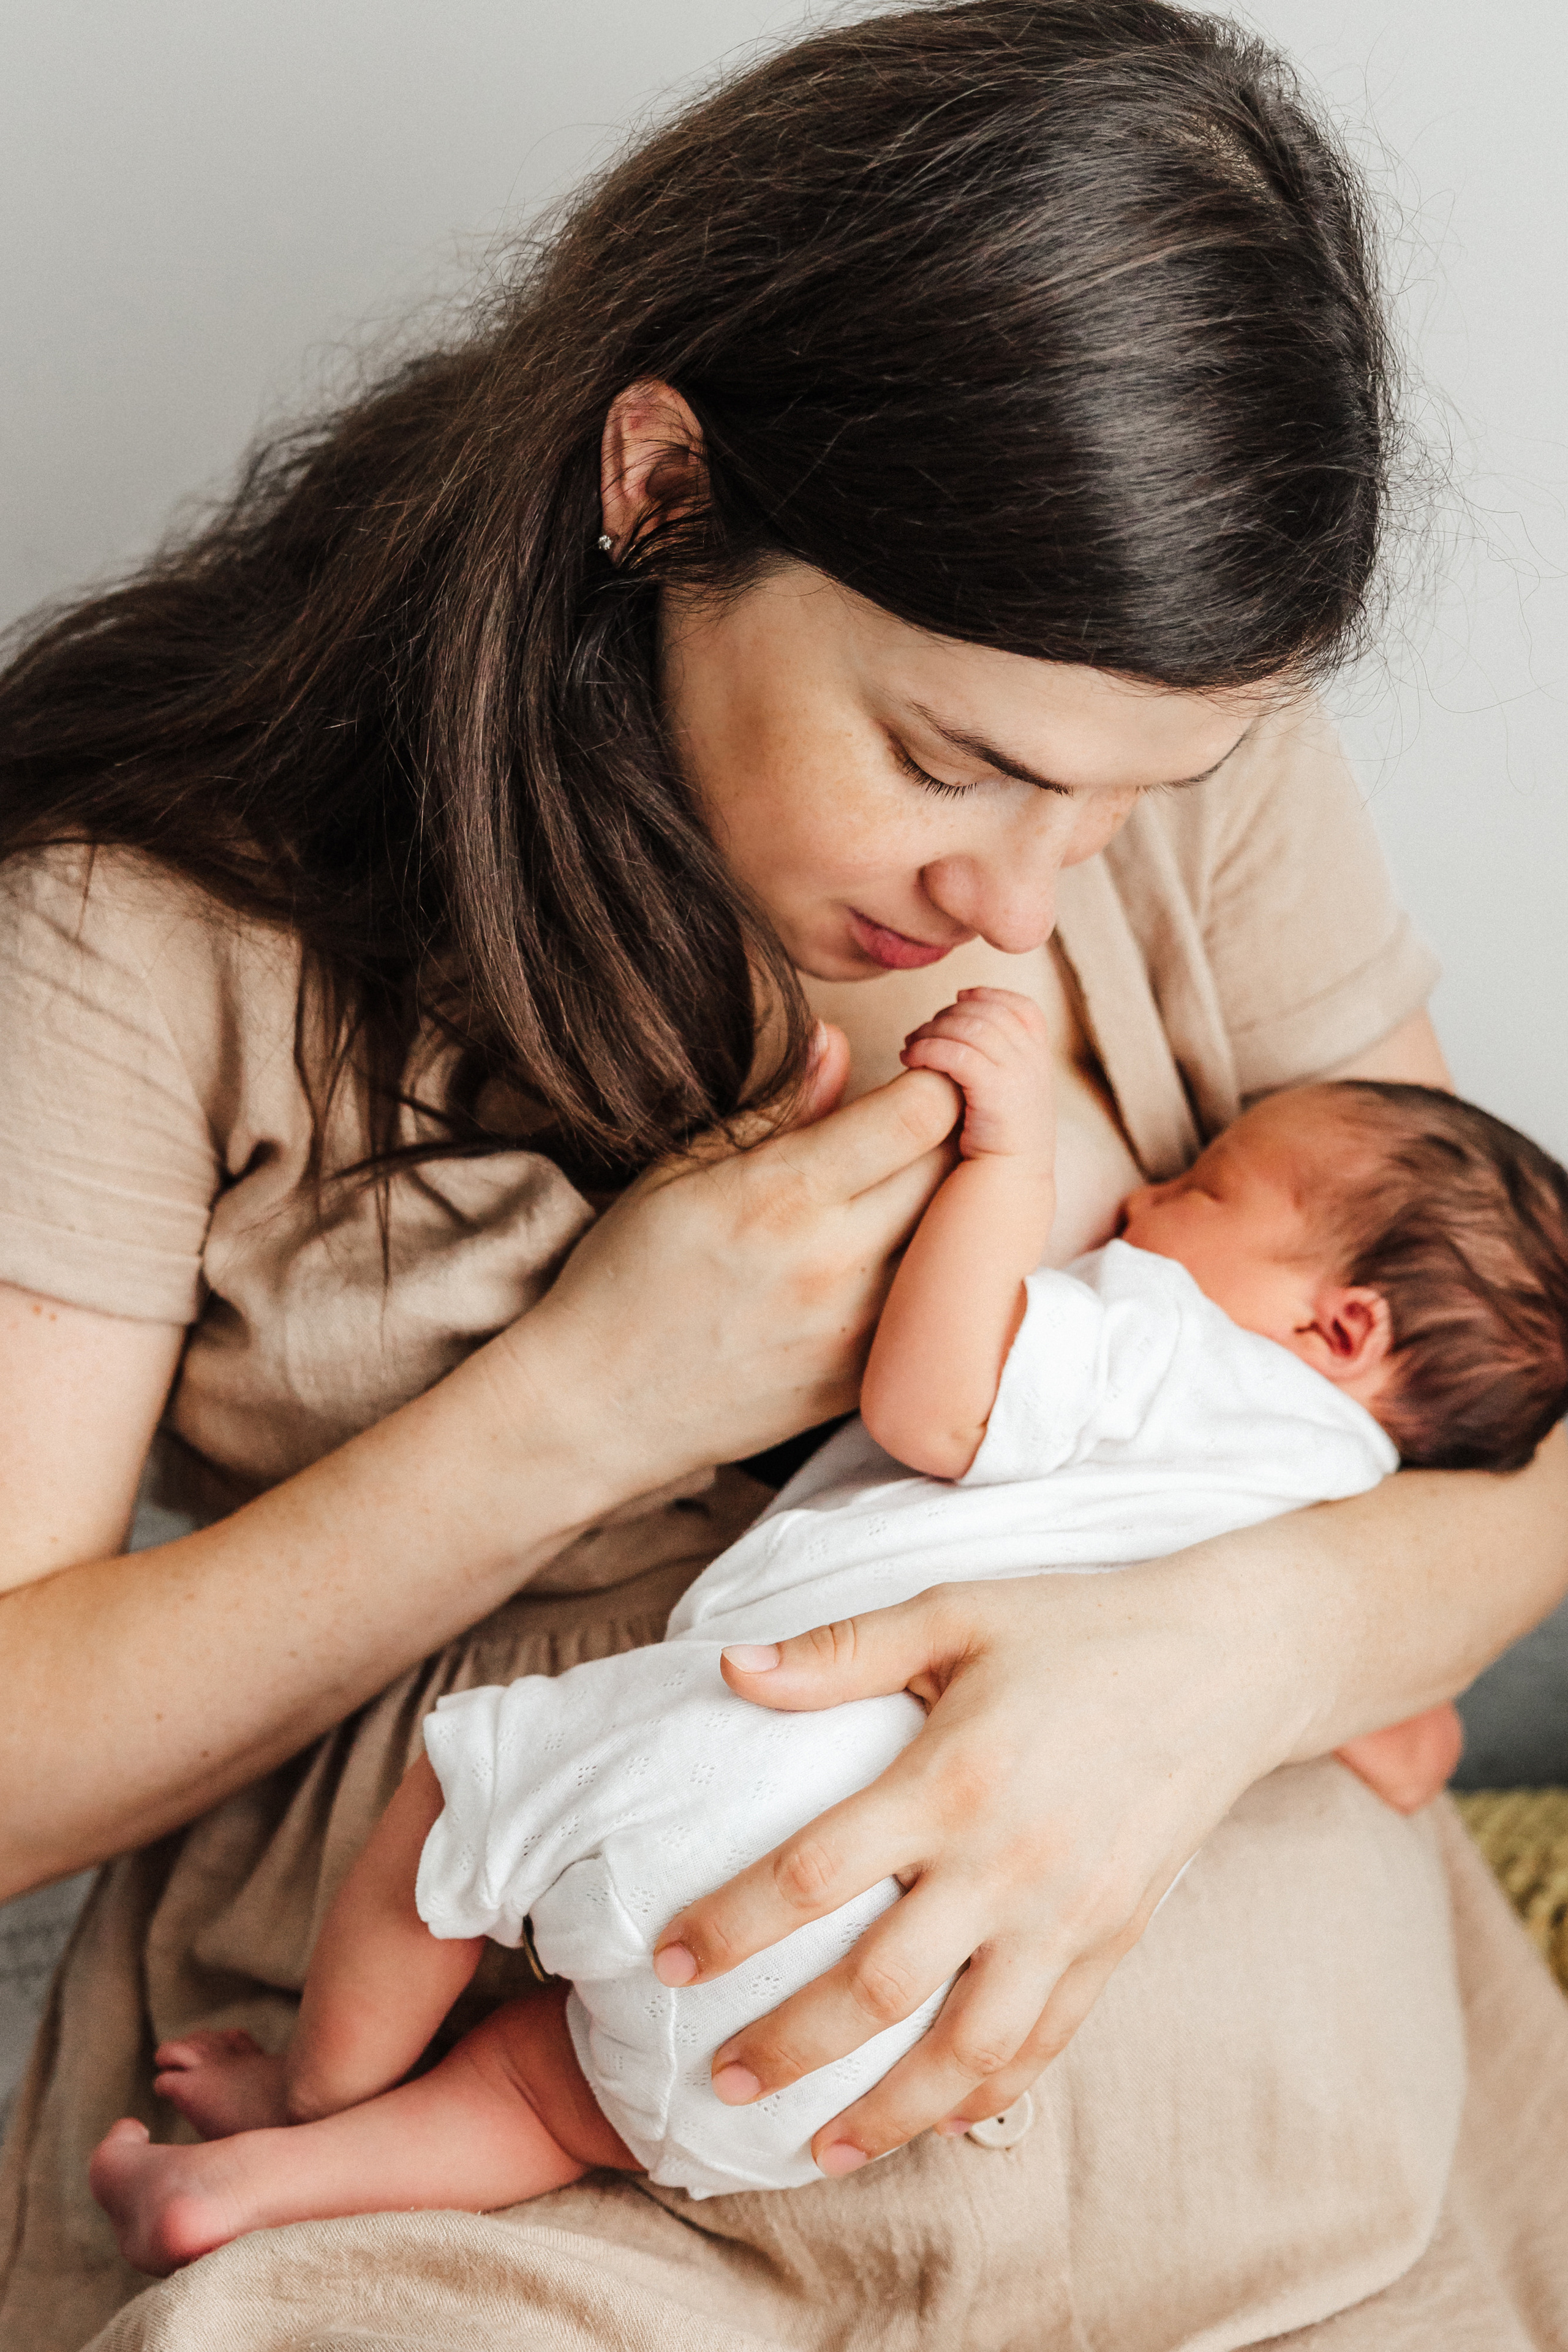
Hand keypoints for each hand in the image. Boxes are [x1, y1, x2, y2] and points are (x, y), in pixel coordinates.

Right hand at [510, 1029, 961, 1493]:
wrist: (598, 1408)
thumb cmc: (629, 1275)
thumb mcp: (681, 1170)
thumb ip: (776, 1107)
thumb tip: (837, 1040)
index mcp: (785, 1193)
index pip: (923, 1112)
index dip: (934, 1079)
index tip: (914, 1073)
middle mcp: (836, 1261)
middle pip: (956, 1170)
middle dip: (951, 1133)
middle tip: (919, 1126)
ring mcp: (859, 1329)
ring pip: (957, 1242)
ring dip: (947, 1207)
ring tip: (905, 1192)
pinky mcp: (866, 1380)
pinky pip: (934, 1310)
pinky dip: (930, 1277)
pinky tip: (892, 1262)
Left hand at [651, 1564, 1305, 2171]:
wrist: (1227, 1663)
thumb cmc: (1076, 1629)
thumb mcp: (955, 1612)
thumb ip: (842, 1649)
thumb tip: (731, 1666)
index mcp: (953, 1778)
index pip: (816, 1872)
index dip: (735, 1924)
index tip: (671, 1961)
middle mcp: (1007, 1863)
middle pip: (879, 1987)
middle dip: (790, 2046)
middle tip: (723, 2080)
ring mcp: (1067, 1916)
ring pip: (967, 2048)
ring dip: (887, 2110)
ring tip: (817, 2146)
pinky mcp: (1115, 1943)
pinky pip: (1046, 2043)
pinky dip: (990, 2094)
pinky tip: (940, 2122)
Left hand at [898, 987, 1054, 1164]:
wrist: (1005, 1190)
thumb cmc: (992, 1149)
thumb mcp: (1003, 1100)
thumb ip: (994, 1067)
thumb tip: (959, 1032)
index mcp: (1039, 1062)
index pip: (1022, 1008)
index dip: (988, 996)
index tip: (957, 1000)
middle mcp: (1035, 1064)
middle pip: (991, 1012)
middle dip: (950, 1014)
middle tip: (920, 1031)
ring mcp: (1020, 1078)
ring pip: (972, 1028)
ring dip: (933, 1029)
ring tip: (909, 1046)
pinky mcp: (998, 1095)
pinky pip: (958, 1054)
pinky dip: (929, 1049)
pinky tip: (910, 1060)